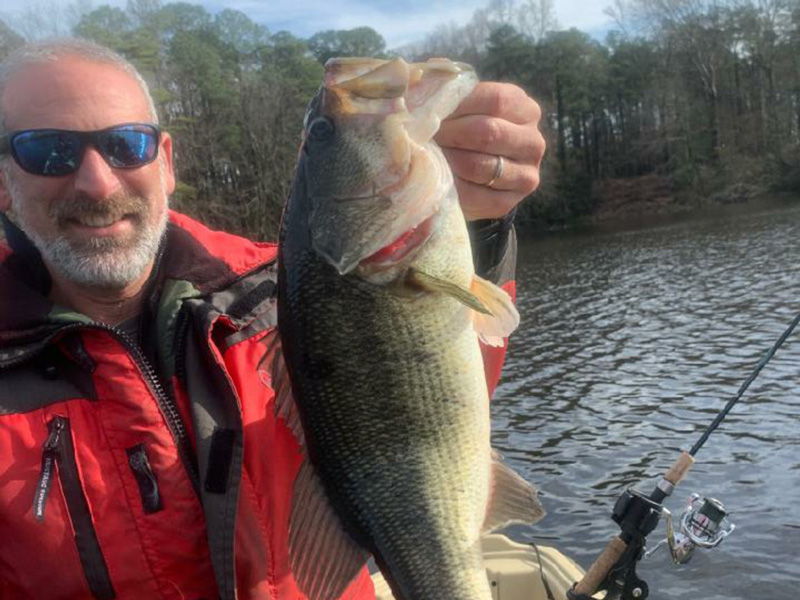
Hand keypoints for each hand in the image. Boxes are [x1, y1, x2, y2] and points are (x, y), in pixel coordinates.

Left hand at [435, 82, 544, 219]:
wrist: (472, 178)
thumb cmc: (461, 132)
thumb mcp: (460, 107)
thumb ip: (446, 89)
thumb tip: (422, 74)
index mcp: (523, 108)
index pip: (494, 99)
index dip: (457, 104)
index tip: (428, 109)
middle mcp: (532, 141)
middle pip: (487, 132)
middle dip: (448, 133)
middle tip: (420, 135)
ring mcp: (525, 174)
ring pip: (479, 165)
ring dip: (446, 159)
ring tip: (425, 154)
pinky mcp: (508, 203)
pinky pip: (474, 194)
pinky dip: (450, 185)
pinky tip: (436, 177)